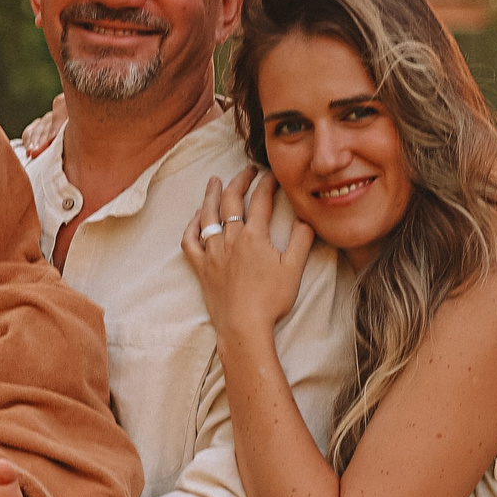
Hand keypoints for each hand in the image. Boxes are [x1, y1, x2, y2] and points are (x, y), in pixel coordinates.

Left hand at [182, 171, 312, 339]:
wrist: (244, 326)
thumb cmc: (271, 300)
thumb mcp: (294, 269)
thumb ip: (302, 240)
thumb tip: (307, 218)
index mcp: (254, 236)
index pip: (260, 200)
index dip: (267, 184)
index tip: (273, 175)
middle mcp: (230, 239)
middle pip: (230, 201)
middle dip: (239, 181)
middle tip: (247, 171)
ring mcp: (212, 252)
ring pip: (207, 216)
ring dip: (210, 195)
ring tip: (214, 181)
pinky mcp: (200, 267)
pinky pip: (190, 241)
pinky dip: (191, 226)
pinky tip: (196, 217)